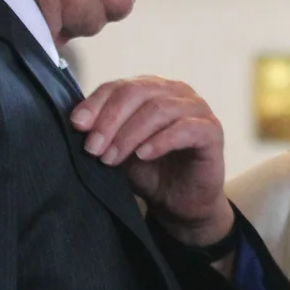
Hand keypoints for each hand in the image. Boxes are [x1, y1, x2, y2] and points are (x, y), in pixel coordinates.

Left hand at [69, 76, 232, 244]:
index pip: (120, 85)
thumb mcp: (118, 148)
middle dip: (110, 120)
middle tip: (93, 148)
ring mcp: (198, 109)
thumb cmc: (149, 171)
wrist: (180, 203)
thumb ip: (102, 132)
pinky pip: (186, 129)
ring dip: (130, 134)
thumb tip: (77, 122)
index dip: (96, 103)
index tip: (77, 126)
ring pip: (159, 109)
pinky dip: (160, 141)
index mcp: (153, 89)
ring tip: (112, 158)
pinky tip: (143, 155)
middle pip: (138, 92)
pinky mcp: (213, 131)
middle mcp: (177, 92)